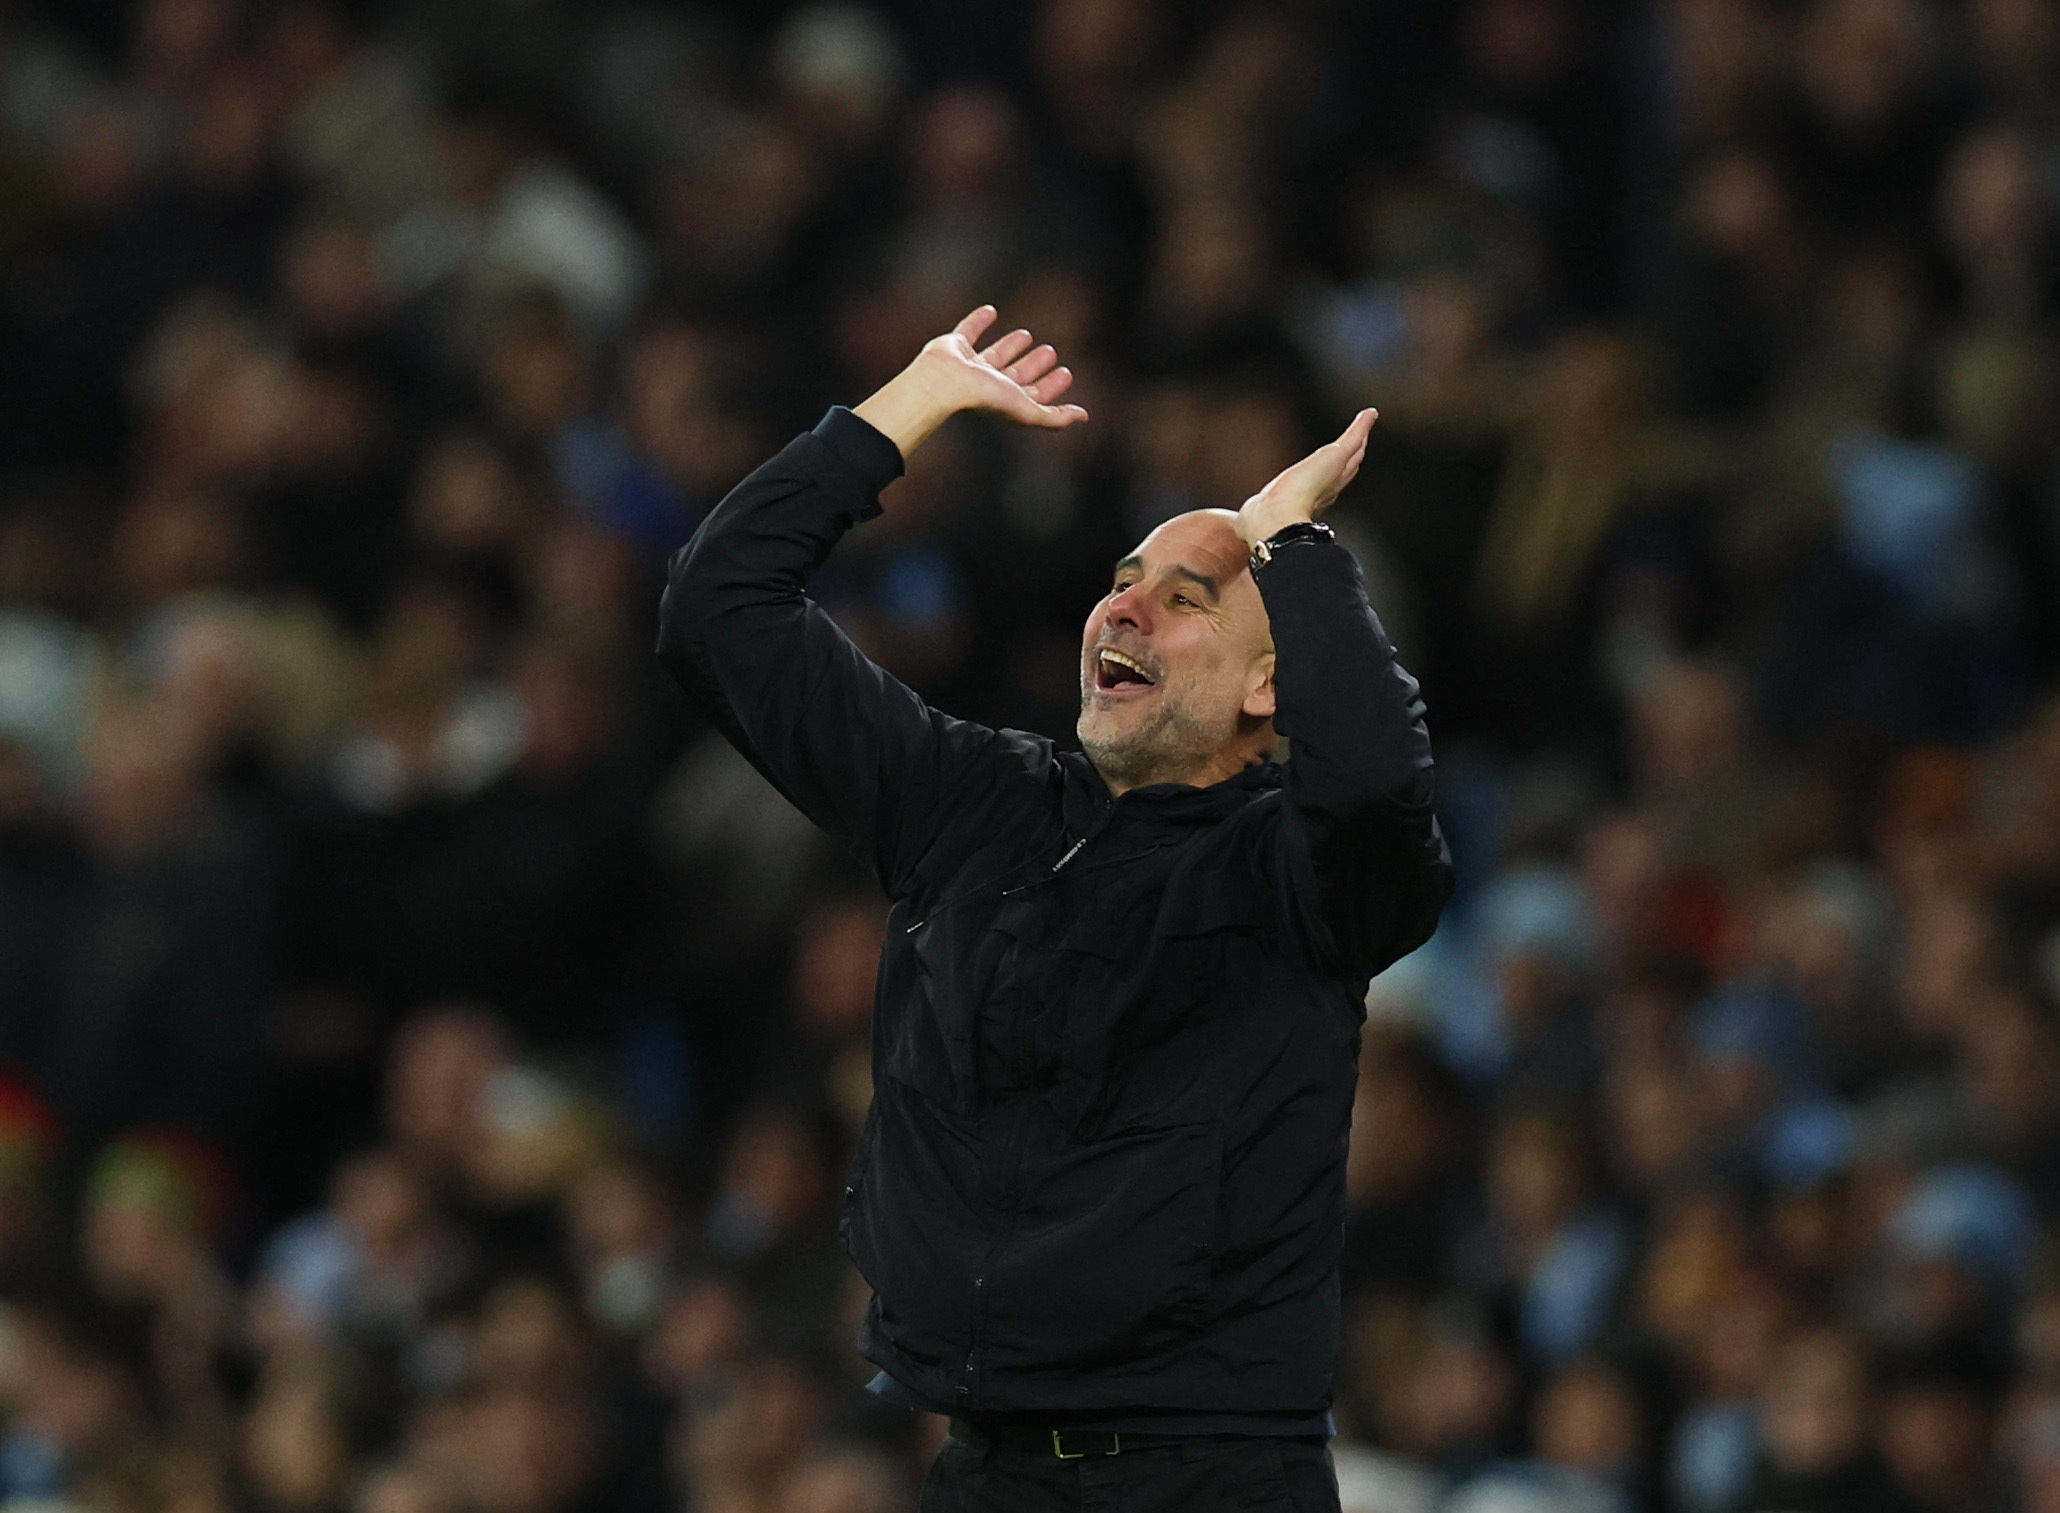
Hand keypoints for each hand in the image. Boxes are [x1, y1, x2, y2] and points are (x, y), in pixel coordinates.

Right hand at [854, 306, 1089, 460]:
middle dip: (1034, 365)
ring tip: (1026, 335)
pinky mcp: (954, 346)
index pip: (1034, 394)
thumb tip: (1084, 417)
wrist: (944, 382)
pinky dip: (978, 320)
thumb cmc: (983, 398)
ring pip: (995, 354)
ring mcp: (969, 366)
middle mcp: (987, 385)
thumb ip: (1054, 417)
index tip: (1066, 372)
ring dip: (1010, 345)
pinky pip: (968, 330)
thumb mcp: (1026, 409)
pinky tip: (990, 311)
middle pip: (1016, 375)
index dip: (1051, 386)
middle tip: (1050, 352)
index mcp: (1004, 401)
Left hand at [1236, 408, 1377, 546]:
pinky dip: (1362, 425)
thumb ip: (1245, 521)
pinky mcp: (1337, 455)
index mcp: (1306, 504)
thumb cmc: (1262, 524)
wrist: (1275, 521)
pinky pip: (1353, 436)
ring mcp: (1333, 471)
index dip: (1331, 482)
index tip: (1337, 475)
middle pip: (1343, 471)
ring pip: (1351, 452)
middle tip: (1359, 448)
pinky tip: (1369, 414)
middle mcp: (1324, 489)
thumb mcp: (1250, 520)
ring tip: (1366, 426)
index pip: (1323, 491)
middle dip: (1350, 461)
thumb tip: (1232, 529)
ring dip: (1359, 439)